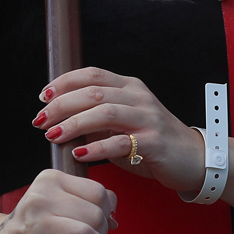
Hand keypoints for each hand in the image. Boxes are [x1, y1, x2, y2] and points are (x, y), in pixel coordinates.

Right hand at [0, 169, 115, 233]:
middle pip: (96, 216)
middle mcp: (41, 199)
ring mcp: (35, 228)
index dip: (106, 212)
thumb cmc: (36, 224)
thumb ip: (89, 201)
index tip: (97, 224)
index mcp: (50, 180)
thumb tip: (114, 215)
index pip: (98, 192)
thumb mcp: (59, 201)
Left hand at [35, 67, 204, 197]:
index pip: (92, 75)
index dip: (64, 83)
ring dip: (73, 123)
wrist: (192, 158)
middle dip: (61, 105)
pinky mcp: (152, 142)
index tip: (43, 97)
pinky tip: (79, 154)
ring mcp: (147, 118)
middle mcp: (138, 97)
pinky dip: (95, 148)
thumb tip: (59, 120)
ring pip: (104, 112)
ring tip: (53, 135)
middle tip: (40, 120)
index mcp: (130, 87)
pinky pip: (119, 143)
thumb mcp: (123, 124)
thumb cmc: (152, 141)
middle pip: (93, 92)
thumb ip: (96, 119)